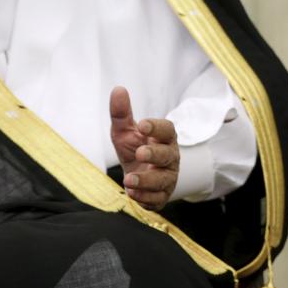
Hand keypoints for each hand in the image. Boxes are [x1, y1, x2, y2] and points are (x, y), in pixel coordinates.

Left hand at [108, 87, 179, 209]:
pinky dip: (145, 197)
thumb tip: (118, 89)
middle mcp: (170, 158)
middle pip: (168, 155)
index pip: (167, 130)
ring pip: (163, 180)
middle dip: (154, 154)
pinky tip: (132, 193)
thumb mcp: (125, 132)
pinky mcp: (161, 196)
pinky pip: (157, 198)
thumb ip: (121, 114)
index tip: (142, 125)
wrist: (137, 177)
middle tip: (139, 153)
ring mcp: (167, 178)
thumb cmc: (135, 150)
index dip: (157, 127)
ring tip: (129, 179)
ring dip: (146, 180)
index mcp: (163, 138)